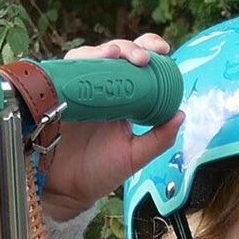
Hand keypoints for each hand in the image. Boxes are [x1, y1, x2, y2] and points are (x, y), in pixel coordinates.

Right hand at [40, 33, 183, 221]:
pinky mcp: (57, 94)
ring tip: (116, 55)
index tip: (163, 52)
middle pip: (114, 53)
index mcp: (122, 99)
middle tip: (143, 59)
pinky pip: (65, 71)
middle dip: (130, 47)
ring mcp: (78, 89)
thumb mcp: (135, 157)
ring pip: (90, 55)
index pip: (136, 65)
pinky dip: (78, 62)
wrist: (66, 191)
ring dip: (104, 50)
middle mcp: (100, 89)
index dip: (148, 49)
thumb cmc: (99, 172)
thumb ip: (159, 138)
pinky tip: (90, 62)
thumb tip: (181, 114)